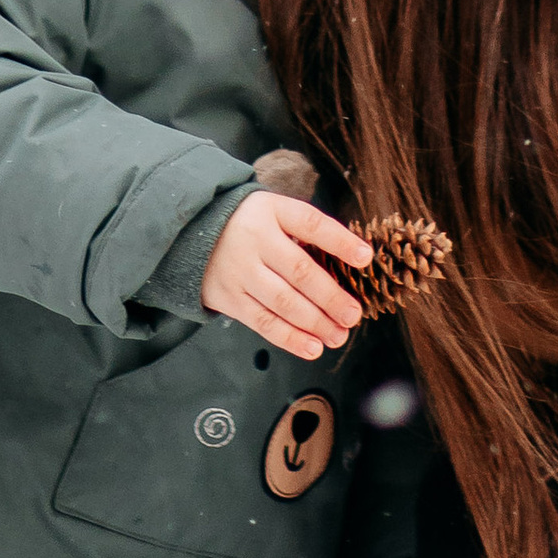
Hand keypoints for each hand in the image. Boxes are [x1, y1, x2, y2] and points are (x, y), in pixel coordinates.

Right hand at [200, 187, 372, 360]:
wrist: (192, 231)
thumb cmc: (249, 224)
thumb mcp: (273, 211)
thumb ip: (305, 233)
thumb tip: (352, 260)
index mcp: (271, 210)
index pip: (311, 223)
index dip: (340, 241)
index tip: (365, 258)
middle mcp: (254, 239)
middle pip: (300, 271)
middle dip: (331, 297)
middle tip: (353, 315)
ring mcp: (239, 270)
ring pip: (283, 302)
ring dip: (316, 323)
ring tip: (338, 335)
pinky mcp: (229, 297)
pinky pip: (263, 322)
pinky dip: (290, 338)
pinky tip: (312, 347)